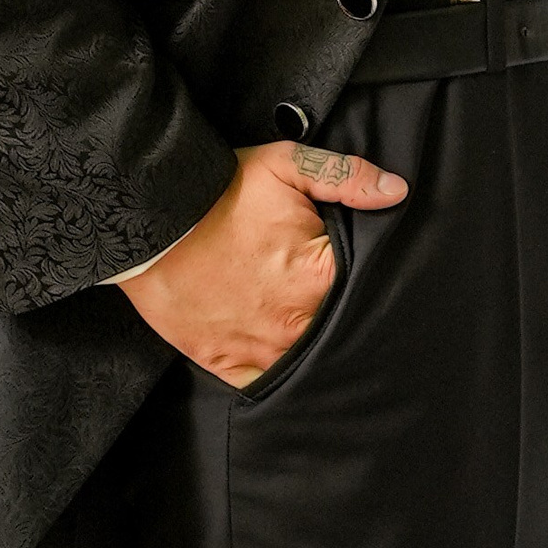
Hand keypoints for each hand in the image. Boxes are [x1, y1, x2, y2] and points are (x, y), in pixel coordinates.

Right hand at [119, 140, 406, 387]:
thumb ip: (346, 177)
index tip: (369, 267)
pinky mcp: (227, 363)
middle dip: (346, 312)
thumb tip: (396, 192)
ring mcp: (260, 349)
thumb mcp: (287, 166)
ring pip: (308, 359)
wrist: (151, 223)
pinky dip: (277, 369)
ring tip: (311, 321)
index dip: (374, 275)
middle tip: (335, 294)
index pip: (370, 287)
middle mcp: (294, 323)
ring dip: (315, 343)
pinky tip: (283, 351)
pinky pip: (266, 381)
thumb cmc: (220, 193)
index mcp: (317, 277)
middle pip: (340, 327)